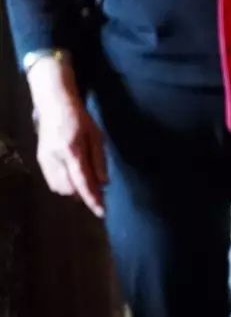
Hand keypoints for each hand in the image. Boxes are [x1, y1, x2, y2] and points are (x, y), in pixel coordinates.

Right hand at [28, 59, 106, 216]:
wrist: (54, 103)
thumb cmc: (79, 118)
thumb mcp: (97, 136)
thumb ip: (99, 161)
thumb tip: (103, 184)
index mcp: (72, 150)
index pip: (83, 182)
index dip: (93, 199)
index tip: (102, 212)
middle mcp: (56, 157)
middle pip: (70, 190)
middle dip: (85, 195)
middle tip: (98, 191)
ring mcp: (45, 159)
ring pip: (60, 188)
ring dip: (75, 191)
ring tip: (86, 182)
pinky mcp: (40, 159)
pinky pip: (53, 182)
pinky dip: (65, 185)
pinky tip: (73, 177)